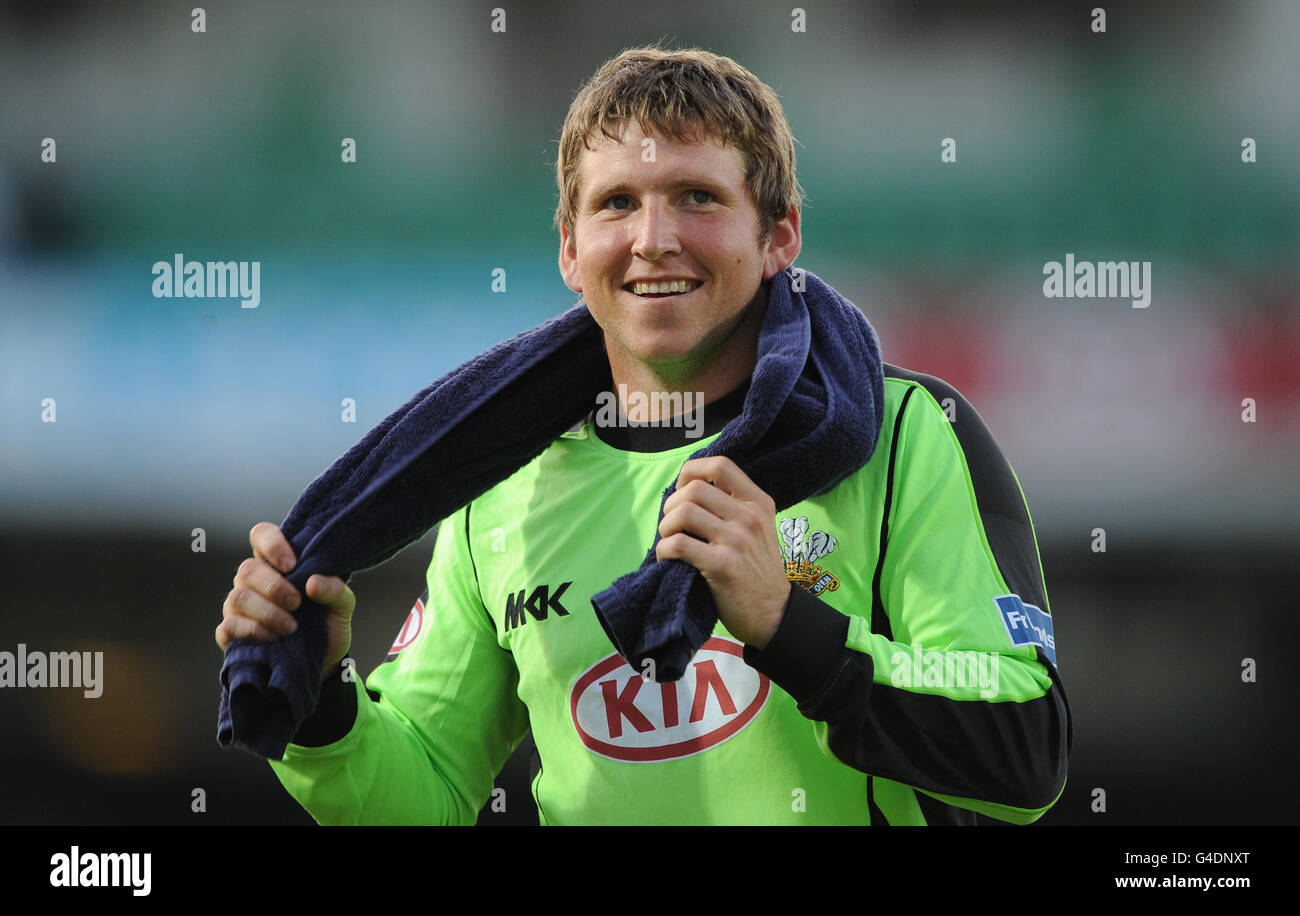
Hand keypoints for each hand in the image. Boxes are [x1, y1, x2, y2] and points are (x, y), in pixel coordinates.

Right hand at [216, 522, 355, 680]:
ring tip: (290, 627)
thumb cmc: (328, 624)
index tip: (291, 564)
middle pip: (247, 569)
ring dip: (266, 611)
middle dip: (273, 586)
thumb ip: (335, 589)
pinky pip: (229, 626)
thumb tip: (313, 583)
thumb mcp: (343, 606)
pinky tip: (272, 638)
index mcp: (278, 565)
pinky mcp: (232, 633)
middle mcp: (254, 581)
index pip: (261, 535)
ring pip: (237, 597)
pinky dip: (252, 631)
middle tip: (297, 603)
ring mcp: (240, 607)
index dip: (271, 543)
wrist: (323, 662)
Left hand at [655, 456, 790, 649]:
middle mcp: (750, 517)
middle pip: (695, 489)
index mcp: (758, 502)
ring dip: (665, 527)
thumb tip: (688, 488)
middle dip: (672, 504)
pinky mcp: (722, 566)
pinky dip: (664, 550)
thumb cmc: (756, 569)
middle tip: (672, 524)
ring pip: (683, 513)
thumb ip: (733, 506)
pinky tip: (668, 559)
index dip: (692, 471)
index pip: (721, 465)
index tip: (683, 491)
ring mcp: (737, 541)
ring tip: (670, 540)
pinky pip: (678, 545)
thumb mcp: (758, 528)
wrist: (774, 612)